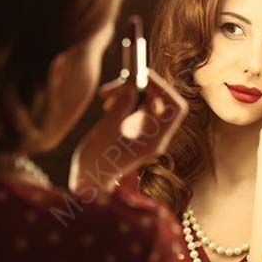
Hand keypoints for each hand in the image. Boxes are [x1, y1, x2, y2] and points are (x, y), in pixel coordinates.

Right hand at [69, 68, 188, 191]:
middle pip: (161, 101)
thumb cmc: (94, 163)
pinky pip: (136, 109)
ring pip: (146, 103)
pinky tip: (106, 104)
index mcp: (155, 141)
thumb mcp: (106, 131)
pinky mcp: (134, 133)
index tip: (141, 77)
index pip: (175, 107)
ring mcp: (146, 136)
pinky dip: (124, 101)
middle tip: (117, 85)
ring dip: (128, 93)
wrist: (86, 183)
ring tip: (105, 95)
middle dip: (141, 87)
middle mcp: (155, 138)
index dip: (163, 88)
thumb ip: (122, 106)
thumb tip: (133, 87)